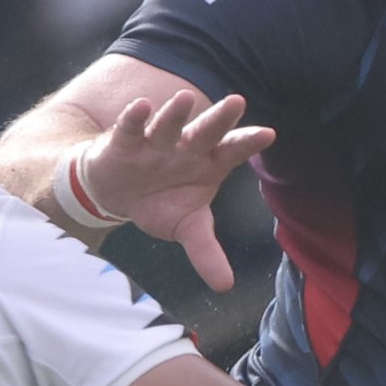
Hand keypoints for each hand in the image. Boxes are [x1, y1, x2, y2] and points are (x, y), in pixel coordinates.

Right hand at [67, 92, 277, 287]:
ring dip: (175, 113)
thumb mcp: (186, 228)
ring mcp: (157, 141)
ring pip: (169, 124)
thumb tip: (225, 286)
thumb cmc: (161, 203)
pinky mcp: (126, 141)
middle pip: (206, 130)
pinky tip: (141, 107)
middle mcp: (186, 147)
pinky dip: (135, 118)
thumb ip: (206, 252)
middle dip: (219, 118)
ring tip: (184, 99)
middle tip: (237, 102)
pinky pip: (131, 127)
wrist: (118, 194)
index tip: (268, 134)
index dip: (248, 142)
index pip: (232, 151)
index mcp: (208, 163)